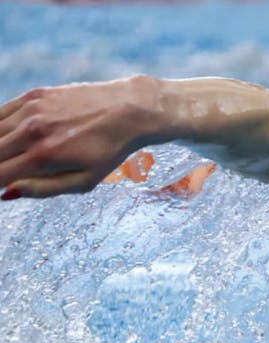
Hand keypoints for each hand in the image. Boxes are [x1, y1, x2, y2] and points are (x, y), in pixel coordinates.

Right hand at [0, 76, 160, 199]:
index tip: (0, 187)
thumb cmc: (109, 151)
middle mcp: (30, 131)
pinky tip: (7, 139)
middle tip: (7, 173)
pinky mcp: (32, 95)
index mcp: (43, 157)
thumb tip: (6, 194)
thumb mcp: (84, 181)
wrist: (128, 110)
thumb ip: (43, 189)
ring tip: (9, 159)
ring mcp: (30, 110)